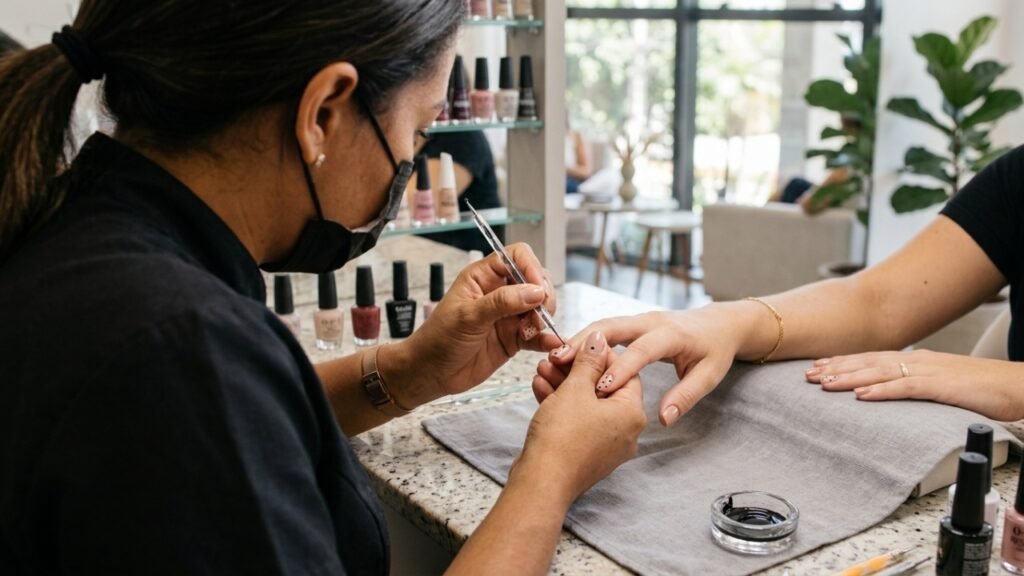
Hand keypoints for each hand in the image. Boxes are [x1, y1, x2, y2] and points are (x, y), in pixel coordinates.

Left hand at [398, 243, 560, 403]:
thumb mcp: (468, 317)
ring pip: (539, 307)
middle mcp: (499, 293)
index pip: (516, 257)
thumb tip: (534, 292)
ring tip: (534, 331)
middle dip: (542, 295)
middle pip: (534, 280)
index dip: (530, 268)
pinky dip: (545, 338)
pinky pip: (537, 334)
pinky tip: (548, 343)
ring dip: (544, 318)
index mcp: (483, 277)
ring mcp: (508, 315)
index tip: (538, 288)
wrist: (430, 373)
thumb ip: (502, 302)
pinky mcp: (513, 338)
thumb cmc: (438, 339)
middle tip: (539, 313)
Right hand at [513, 331, 646, 504]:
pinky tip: (541, 389)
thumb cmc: (562, 437)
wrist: (541, 483)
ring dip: (564, 385)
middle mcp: (626, 431)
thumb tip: (598, 340)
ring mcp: (606, 446)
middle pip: (604, 388)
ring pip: (587, 405)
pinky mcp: (587, 454)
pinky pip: (579, 422)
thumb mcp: (575, 389)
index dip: (600, 355)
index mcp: (632, 413)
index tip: (577, 346)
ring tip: (541, 371)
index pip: (625, 372)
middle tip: (555, 358)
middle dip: (576, 370)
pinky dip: (562, 406)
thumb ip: (588, 361)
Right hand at [535, 305, 745, 426]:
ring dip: (578, 341)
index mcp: (671, 334)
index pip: (641, 351)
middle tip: (557, 359)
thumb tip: (665, 419)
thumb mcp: (709, 376)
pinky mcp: (632, 326)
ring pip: (602, 327)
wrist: (720, 324)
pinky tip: (566, 358)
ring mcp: (639, 321)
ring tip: (552, 359)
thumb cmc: (716, 350)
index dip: (620, 369)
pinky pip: (604, 332)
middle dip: (583, 344)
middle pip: (611, 328)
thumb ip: (684, 397)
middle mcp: (651, 322)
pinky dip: (585, 343)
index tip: (600, 387)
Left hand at [806, 349, 1023, 420]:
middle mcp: (919, 361)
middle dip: (836, 368)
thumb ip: (916, 385)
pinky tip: (862, 395)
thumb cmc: (983, 388)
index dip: (843, 363)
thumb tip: (892, 390)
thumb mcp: (942, 384)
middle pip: (869, 362)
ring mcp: (930, 372)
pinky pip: (907, 387)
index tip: (817, 368)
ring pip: (881, 371)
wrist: (1018, 386)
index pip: (872, 359)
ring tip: (824, 384)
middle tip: (807, 375)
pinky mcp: (943, 386)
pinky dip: (882, 390)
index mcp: (917, 360)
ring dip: (849, 377)